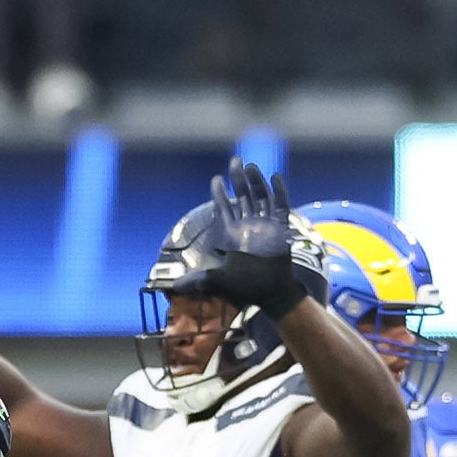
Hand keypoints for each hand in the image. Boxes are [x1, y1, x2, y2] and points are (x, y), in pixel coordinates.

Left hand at [195, 163, 316, 318]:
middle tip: (234, 162)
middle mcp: (250, 226)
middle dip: (238, 179)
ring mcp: (266, 226)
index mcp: (234, 234)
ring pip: (261, 197)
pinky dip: (280, 191)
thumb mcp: (217, 281)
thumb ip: (197, 280)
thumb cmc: (246, 287)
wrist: (270, 294)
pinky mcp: (281, 228)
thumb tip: (174, 286)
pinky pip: (282, 206)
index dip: (220, 194)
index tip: (216, 179)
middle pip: (244, 196)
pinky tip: (275, 177)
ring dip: (256, 182)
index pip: (225, 208)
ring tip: (250, 167)